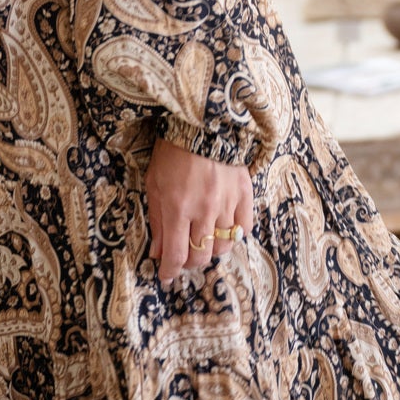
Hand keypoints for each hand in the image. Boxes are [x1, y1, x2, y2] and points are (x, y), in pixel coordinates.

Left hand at [144, 135, 253, 285]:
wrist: (204, 122)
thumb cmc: (173, 152)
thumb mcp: (154, 183)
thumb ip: (157, 220)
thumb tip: (158, 252)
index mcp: (177, 207)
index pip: (176, 255)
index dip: (170, 271)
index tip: (166, 276)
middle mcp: (204, 210)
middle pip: (201, 256)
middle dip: (189, 263)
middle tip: (183, 257)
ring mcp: (227, 203)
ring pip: (224, 247)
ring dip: (211, 250)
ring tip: (203, 242)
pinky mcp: (245, 194)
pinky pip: (243, 228)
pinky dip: (234, 235)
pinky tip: (224, 228)